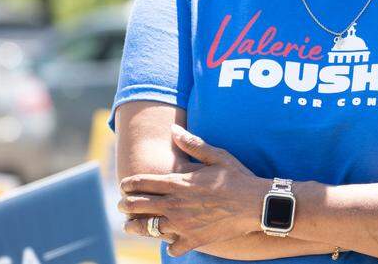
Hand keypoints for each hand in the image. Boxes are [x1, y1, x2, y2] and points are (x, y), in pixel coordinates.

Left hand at [119, 124, 270, 256]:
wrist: (256, 204)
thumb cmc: (238, 177)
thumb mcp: (217, 156)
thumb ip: (193, 144)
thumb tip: (173, 129)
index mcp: (177, 183)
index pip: (140, 183)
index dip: (127, 184)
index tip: (124, 185)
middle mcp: (174, 205)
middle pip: (136, 206)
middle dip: (125, 205)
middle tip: (122, 205)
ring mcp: (182, 224)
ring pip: (146, 229)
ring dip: (135, 226)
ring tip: (131, 225)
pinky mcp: (192, 239)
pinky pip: (171, 247)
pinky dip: (168, 244)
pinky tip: (169, 240)